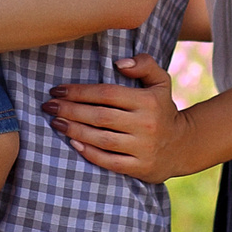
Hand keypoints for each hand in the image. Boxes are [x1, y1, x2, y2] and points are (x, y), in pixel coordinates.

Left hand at [46, 55, 198, 182]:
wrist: (182, 145)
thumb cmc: (162, 109)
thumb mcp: (161, 81)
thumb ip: (144, 64)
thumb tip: (119, 63)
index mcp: (148, 101)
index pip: (107, 94)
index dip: (80, 91)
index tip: (58, 90)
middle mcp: (146, 124)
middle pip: (100, 116)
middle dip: (70, 110)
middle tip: (48, 106)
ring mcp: (143, 148)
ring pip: (102, 139)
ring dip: (74, 131)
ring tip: (55, 122)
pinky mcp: (140, 168)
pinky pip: (109, 161)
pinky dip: (89, 153)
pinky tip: (73, 143)